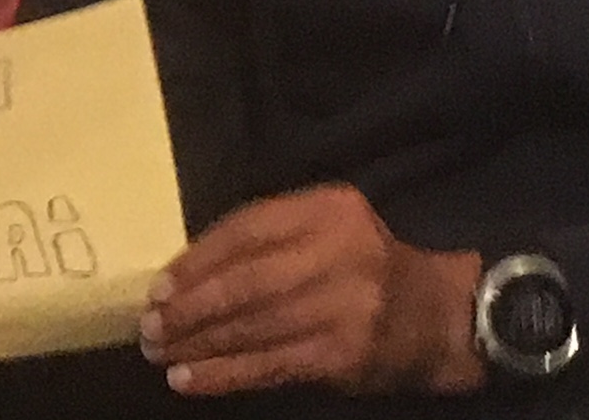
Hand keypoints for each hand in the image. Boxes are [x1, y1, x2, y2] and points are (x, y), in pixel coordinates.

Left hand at [139, 184, 483, 397]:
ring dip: (198, 344)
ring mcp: (342, 307)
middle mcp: (336, 253)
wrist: (439, 316)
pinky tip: (191, 380)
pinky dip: (224, 375)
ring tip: (160, 354)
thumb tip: (189, 270)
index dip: (196, 259)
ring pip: (252, 327)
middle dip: (190, 308)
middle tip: (150, 327)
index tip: (160, 286)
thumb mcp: (328, 226)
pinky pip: (270, 365)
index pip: (246, 229)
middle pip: (245, 281)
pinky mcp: (342, 355)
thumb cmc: (366, 266)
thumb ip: (272, 236)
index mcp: (328, 209)